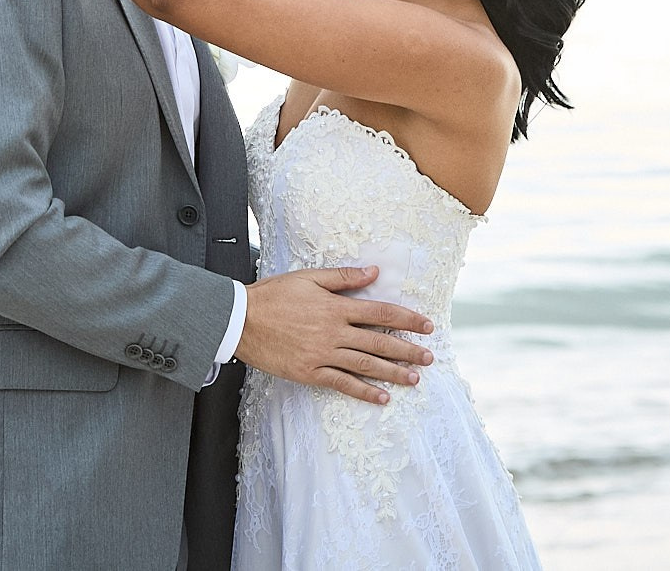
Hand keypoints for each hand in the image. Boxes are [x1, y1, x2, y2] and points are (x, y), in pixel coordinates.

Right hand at [235, 266, 435, 404]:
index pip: (380, 312)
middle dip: (407, 350)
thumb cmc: (273, 295)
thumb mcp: (309, 278)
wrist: (240, 320)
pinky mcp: (309, 372)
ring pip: (365, 365)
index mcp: (335, 307)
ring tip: (414, 379)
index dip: (406, 319)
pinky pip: (341, 384)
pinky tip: (381, 397)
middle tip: (429, 357)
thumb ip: (343, 277)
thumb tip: (374, 273)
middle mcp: (333, 332)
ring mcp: (322, 354)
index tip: (427, 326)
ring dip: (392, 373)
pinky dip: (363, 392)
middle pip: (379, 342)